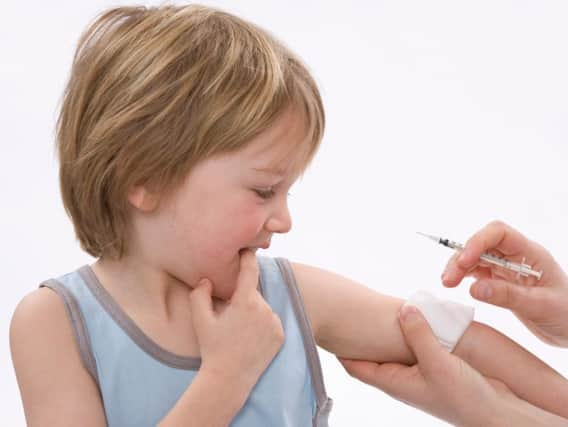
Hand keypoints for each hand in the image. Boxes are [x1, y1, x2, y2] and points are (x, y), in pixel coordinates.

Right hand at [189, 250, 283, 392]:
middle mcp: (264, 309)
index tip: (247, 249)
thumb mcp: (200, 320)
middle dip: (242, 299)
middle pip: (253, 293)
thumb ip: (199, 294)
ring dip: (253, 312)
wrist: (229, 379)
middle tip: (229, 317)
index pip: (250, 270)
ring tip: (239, 332)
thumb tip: (206, 280)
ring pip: (262, 308)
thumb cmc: (212, 348)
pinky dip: (263, 325)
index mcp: (245, 302)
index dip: (248, 257)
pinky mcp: (281, 335)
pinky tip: (250, 339)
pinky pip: (271, 321)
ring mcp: (275, 323)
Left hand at [338, 305, 511, 426]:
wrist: (495, 414)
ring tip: (378, 311)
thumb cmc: (464, 397)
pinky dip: (409, 334)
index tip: (328, 329)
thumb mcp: (437, 362)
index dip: (340, 350)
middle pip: (371, 357)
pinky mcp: (433, 368)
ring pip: (392, 351)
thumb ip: (419, 335)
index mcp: (393, 382)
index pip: (356, 367)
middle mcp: (401, 379)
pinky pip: (414, 347)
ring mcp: (417, 374)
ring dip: (386, 334)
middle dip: (360, 339)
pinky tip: (414, 320)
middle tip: (349, 314)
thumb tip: (403, 309)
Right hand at [442, 220, 567, 346]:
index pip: (499, 233)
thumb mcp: (541, 307)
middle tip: (448, 279)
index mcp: (530, 253)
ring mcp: (506, 268)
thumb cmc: (567, 315)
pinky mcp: (499, 281)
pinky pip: (475, 272)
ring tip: (446, 283)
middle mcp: (515, 256)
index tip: (463, 261)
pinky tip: (453, 284)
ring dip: (457, 267)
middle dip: (462, 257)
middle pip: (481, 244)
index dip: (477, 242)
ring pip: (474, 258)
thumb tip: (473, 289)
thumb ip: (508, 296)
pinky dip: (462, 276)